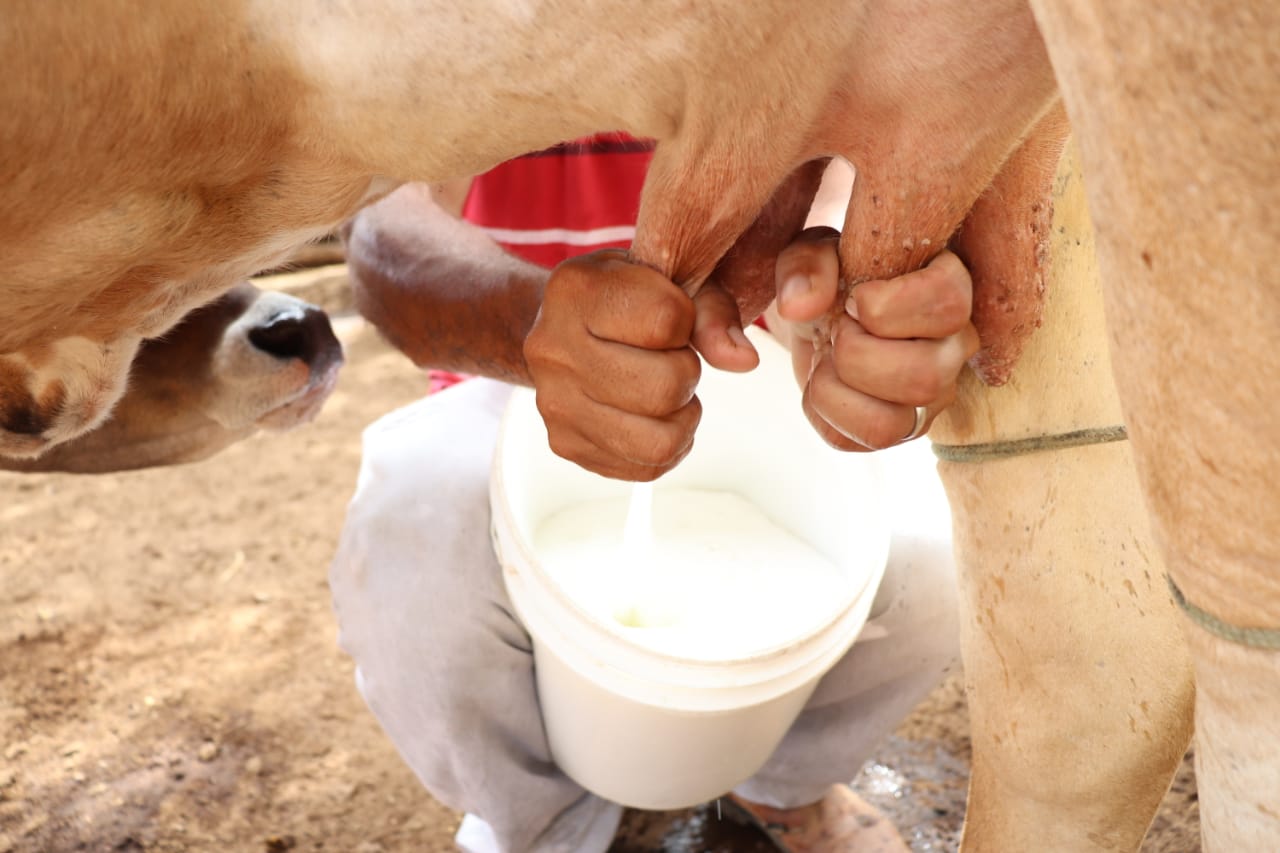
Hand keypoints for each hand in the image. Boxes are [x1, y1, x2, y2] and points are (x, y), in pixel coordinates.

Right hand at [524, 251, 698, 480]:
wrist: (562, 326)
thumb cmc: (624, 298)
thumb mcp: (668, 280)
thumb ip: (712, 312)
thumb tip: (744, 361)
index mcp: (575, 290)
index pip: (667, 321)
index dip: (687, 321)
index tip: (671, 317)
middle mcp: (552, 348)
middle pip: (665, 388)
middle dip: (687, 375)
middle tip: (672, 359)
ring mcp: (554, 402)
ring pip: (658, 440)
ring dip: (682, 418)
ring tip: (668, 393)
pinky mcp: (565, 444)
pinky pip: (646, 468)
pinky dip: (667, 446)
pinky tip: (653, 416)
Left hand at [774, 228, 978, 450]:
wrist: (819, 313)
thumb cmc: (833, 277)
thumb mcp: (813, 253)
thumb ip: (807, 265)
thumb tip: (799, 306)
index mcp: (950, 291)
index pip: (948, 304)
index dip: (883, 306)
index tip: (852, 298)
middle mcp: (955, 349)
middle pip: (925, 378)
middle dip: (855, 354)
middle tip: (838, 330)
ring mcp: (933, 396)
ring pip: (893, 424)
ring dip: (837, 388)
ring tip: (830, 359)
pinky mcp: (901, 429)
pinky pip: (860, 442)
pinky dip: (823, 412)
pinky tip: (825, 380)